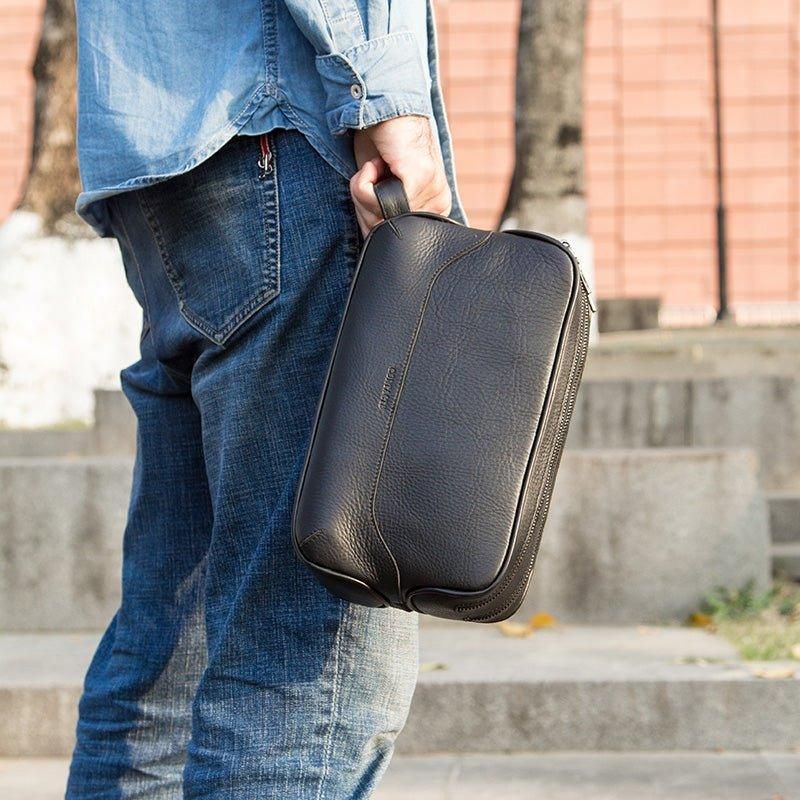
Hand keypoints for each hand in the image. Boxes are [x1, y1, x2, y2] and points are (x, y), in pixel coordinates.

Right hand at [350, 115, 451, 235]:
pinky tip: (376, 163)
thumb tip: (375, 242)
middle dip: (365, 209)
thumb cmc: (380, 147)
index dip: (372, 221)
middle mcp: (438, 203)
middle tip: (370, 178)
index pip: (396, 239)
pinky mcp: (419, 177)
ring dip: (363, 193)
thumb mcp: (382, 190)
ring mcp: (432, 190)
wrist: (385, 106)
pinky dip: (364, 183)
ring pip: (380, 219)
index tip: (371, 193)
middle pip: (385, 233)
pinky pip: (379, 201)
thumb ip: (383, 216)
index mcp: (433, 210)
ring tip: (374, 167)